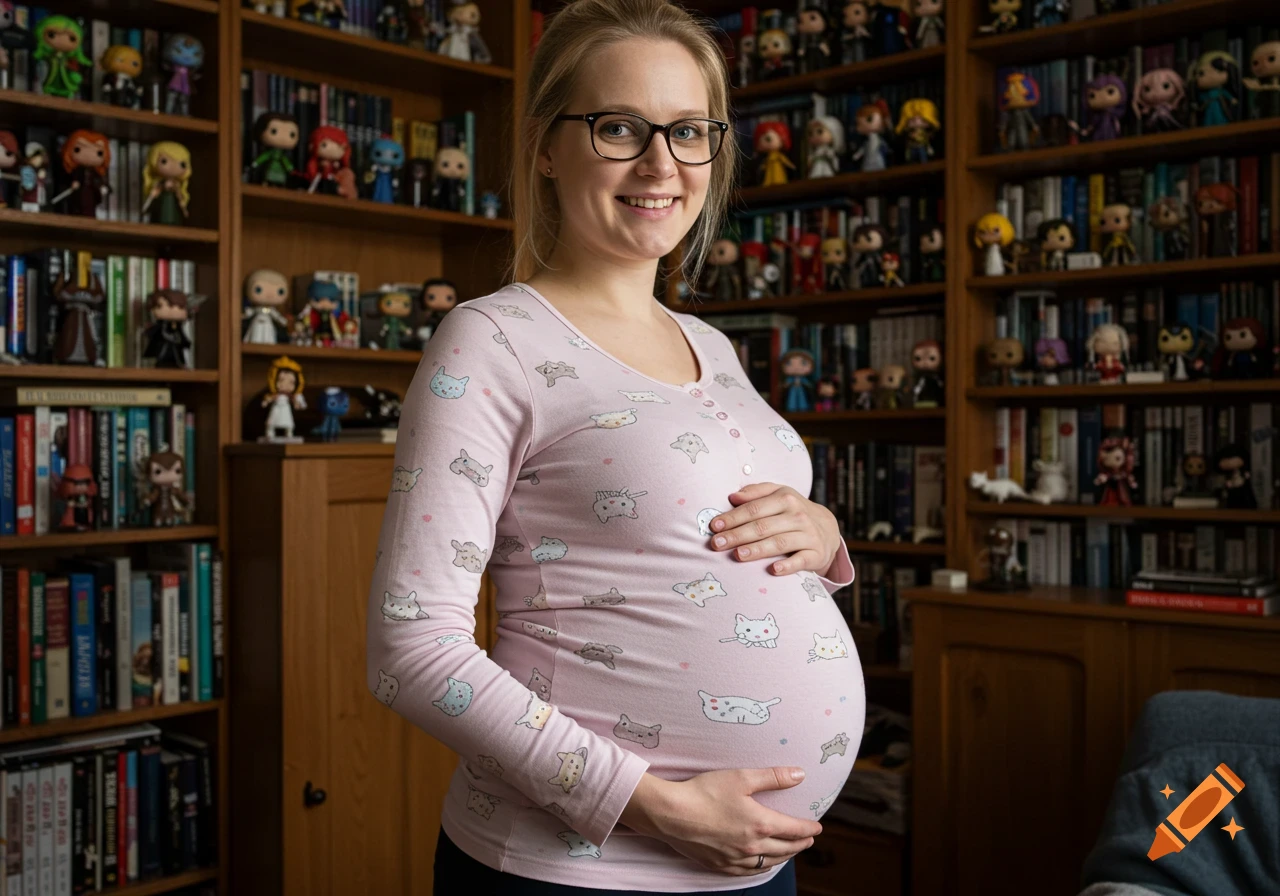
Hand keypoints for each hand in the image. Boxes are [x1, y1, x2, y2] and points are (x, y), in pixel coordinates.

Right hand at [620, 769, 819, 875]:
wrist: (670, 814)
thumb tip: (800, 774)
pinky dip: (763, 867)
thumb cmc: (704, 792)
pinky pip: (749, 871)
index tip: (818, 827)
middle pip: (785, 849)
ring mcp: (736, 859)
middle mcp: (752, 846)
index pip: (794, 829)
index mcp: (761, 824)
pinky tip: (763, 864)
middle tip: (808, 839)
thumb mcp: (741, 777)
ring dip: (785, 857)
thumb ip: (773, 777)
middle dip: (800, 844)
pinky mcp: (720, 865)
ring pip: (769, 862)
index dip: (809, 828)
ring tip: (791, 851)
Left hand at [708, 482, 841, 576]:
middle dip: (737, 535)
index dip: (733, 517)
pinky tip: (773, 570)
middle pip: (763, 526)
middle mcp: (797, 515)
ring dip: (757, 550)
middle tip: (717, 544)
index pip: (754, 508)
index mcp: (785, 498)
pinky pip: (801, 560)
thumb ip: (756, 492)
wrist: (826, 528)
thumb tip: (733, 496)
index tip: (714, 526)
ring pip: (779, 543)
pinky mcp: (815, 554)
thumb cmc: (792, 511)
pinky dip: (788, 566)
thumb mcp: (778, 494)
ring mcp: (808, 535)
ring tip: (737, 555)